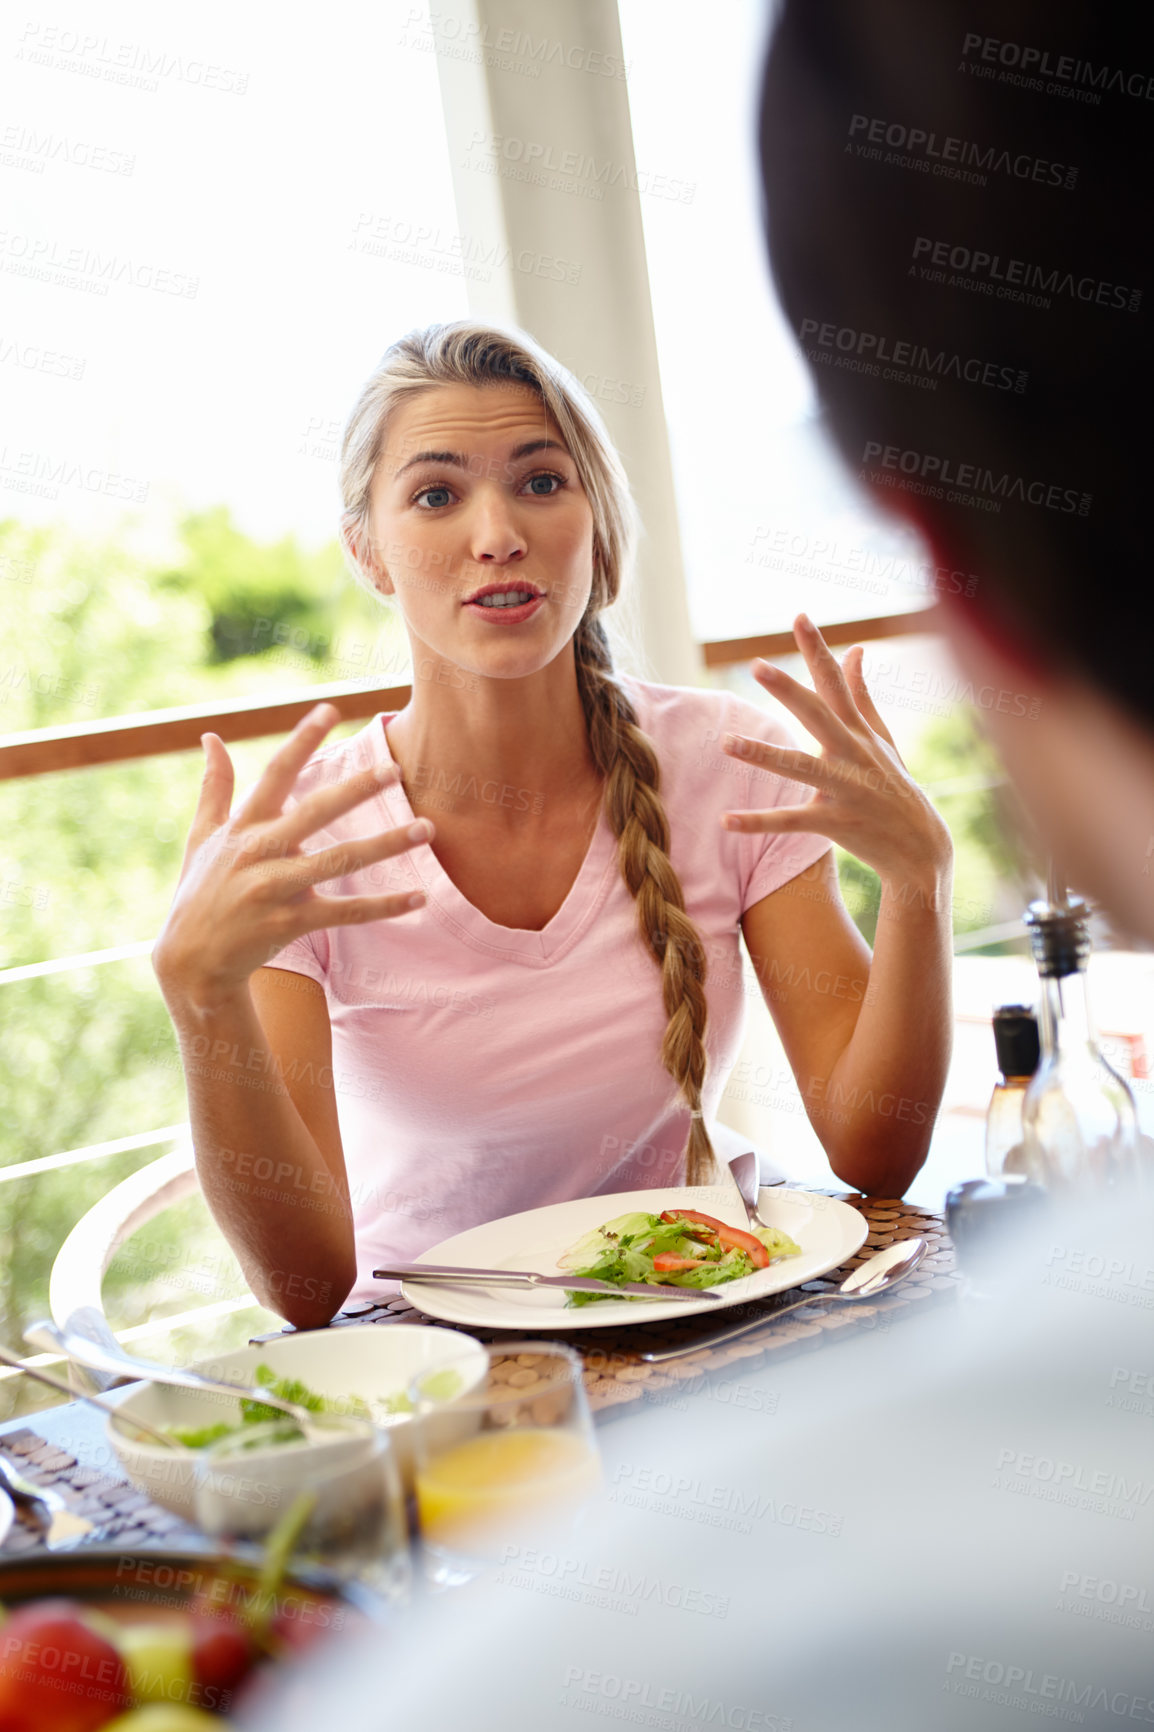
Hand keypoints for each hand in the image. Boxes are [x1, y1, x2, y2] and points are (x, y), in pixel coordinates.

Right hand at [153, 703, 432, 1011]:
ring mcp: (275, 889)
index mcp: (242, 826)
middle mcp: (258, 853)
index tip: (330, 708)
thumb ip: (214, 786)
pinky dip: (383, 906)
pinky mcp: (290, 923)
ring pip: (339, 862)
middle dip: (355, 790)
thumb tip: (211, 736)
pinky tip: (418, 897)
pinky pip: (346, 913)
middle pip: (314, 813)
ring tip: (426, 828)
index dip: (301, 740)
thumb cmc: (200, 891)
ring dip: (385, 845)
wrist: (191, 960)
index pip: (274, 773)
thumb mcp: (200, 837)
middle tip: (394, 769)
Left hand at [720, 615, 951, 889]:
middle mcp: (851, 754)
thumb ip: (861, 694)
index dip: (817, 649)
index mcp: (858, 731)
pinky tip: (725, 820)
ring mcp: (844, 789)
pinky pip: (790, 821)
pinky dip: (758, 822)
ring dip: (762, 755)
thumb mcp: (881, 738)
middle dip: (788, 690)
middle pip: (817, 715)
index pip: (834, 682)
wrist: (920, 846)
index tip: (799, 617)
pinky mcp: (834, 822)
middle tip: (757, 665)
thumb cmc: (894, 784)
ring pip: (799, 767)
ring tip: (726, 743)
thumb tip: (856, 648)